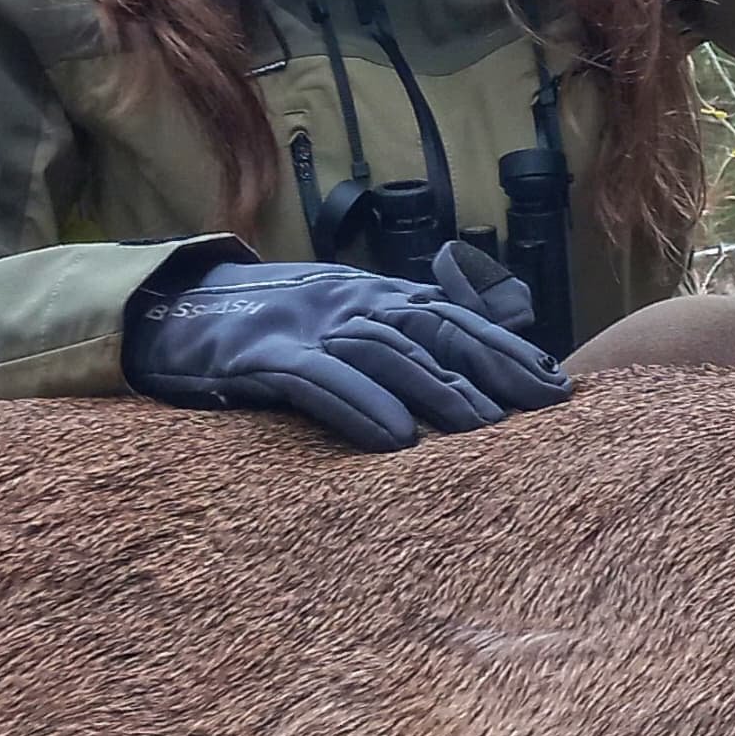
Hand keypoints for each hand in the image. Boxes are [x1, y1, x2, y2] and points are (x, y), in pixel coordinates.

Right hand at [122, 248, 569, 450]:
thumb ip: (410, 333)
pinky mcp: (265, 357)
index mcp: (375, 295)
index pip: (454, 317)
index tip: (555, 389)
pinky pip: (318, 381)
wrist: (179, 312)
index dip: (506, 350)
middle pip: (431, 331)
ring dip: (435, 392)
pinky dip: (357, 406)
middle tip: (534, 414)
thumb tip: (488, 354)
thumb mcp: (349, 320)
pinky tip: (394, 440)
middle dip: (486, 369)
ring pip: (383, 354)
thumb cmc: (278, 329)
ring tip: (480, 430)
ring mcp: (308, 327)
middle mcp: (351, 303)